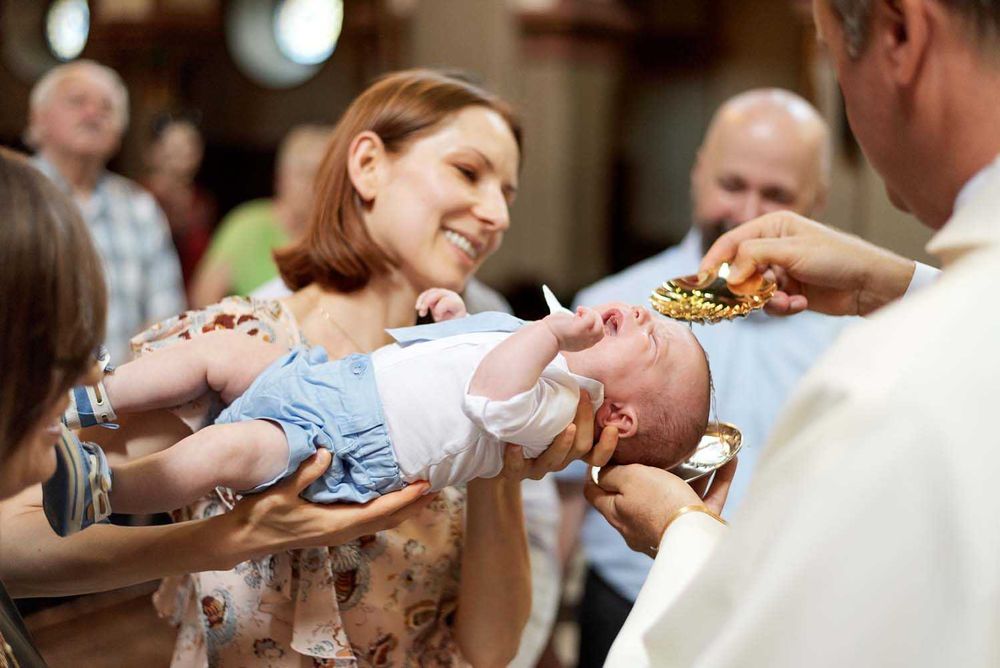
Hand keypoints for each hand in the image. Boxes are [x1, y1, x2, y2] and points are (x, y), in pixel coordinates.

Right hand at [228, 450, 435, 561]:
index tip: (425, 485)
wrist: (243, 541)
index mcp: (335, 525)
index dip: (405, 499)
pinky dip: (387, 508)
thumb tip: (326, 452)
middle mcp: (343, 532)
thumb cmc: (260, 517)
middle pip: (389, 519)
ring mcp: (339, 533)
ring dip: (404, 507)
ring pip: (381, 521)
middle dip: (414, 504)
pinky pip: (370, 519)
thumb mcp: (280, 493)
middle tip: (437, 484)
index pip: (380, 511)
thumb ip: (304, 473)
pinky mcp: (333, 529)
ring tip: (423, 490)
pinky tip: (392, 496)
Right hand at [416, 288, 467, 320]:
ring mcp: (444, 293)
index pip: (446, 302)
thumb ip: (445, 324)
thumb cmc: (454, 325)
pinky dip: (421, 300)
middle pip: (438, 294)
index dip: (439, 310)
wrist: (456, 320)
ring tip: (420, 313)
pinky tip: (418, 308)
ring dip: (423, 301)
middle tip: (421, 314)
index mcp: (457, 304)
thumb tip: (437, 323)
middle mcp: (451, 296)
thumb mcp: (452, 325)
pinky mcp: (436, 294)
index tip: (437, 319)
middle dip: (427, 302)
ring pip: (431, 292)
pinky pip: (427, 293)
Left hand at [498, 390, 618, 480]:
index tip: (611, 428)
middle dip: (585, 423)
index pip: (596, 454)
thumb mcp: (548, 388)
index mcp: (570, 443)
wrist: (489, 433)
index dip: (607, 445)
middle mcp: (557, 456)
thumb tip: (592, 343)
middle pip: (581, 448)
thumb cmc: (523, 403)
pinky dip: (516, 457)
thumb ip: (569, 379)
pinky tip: (514, 443)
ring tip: (564, 426)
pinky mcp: (512, 470)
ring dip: (562, 444)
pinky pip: (517, 468)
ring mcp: (535, 464)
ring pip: (555, 461)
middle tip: (582, 395)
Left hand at [543, 307, 603, 351]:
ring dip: (593, 315)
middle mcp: (585, 343)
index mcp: (583, 344)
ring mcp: (583, 337)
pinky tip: (577, 309)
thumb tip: (578, 314)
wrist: (542, 336)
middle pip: (601, 332)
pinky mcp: (578, 329)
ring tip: (580, 311)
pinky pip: (591, 318)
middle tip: (583, 312)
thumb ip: (576, 324)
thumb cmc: (551, 331)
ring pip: (599, 326)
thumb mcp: (568, 330)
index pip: (598, 335)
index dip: (594, 324)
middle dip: (595, 319)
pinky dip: (586, 311)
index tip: (581, 318)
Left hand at [584, 459, 735, 556]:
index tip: (605, 452)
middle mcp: (639, 524)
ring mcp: (669, 528)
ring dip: (689, 473)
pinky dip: (717, 480)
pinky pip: (706, 500)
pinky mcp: (696, 529)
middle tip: (656, 447)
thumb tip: (599, 471)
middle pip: (637, 493)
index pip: (594, 492)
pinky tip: (729, 459)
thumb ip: (611, 474)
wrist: (694, 538)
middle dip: (647, 471)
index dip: (593, 472)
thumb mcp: (629, 479)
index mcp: (617, 512)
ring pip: (677, 494)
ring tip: (698, 449)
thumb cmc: (658, 504)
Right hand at [699, 211, 916, 316]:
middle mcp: (773, 247)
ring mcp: (780, 271)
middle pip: (738, 270)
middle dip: (743, 288)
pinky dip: (782, 308)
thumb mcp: (792, 251)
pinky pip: (769, 304)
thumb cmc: (838, 257)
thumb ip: (754, 257)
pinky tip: (800, 305)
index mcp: (772, 226)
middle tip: (745, 301)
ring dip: (767, 301)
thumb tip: (727, 276)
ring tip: (788, 302)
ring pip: (752, 291)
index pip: (730, 243)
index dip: (713, 261)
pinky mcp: (789, 292)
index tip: (701, 282)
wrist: (871, 284)